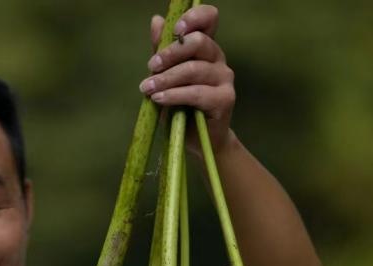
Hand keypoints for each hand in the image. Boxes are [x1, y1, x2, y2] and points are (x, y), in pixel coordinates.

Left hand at [141, 4, 236, 154]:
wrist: (196, 139)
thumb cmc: (181, 105)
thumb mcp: (167, 75)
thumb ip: (163, 50)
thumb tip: (157, 21)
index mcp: (205, 48)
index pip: (209, 19)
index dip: (194, 18)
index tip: (176, 30)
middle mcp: (218, 59)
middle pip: (199, 43)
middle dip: (170, 53)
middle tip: (150, 66)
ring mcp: (225, 79)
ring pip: (194, 70)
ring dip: (166, 79)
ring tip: (147, 89)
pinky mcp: (225, 99)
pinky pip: (196, 93)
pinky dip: (174, 95)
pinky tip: (159, 99)